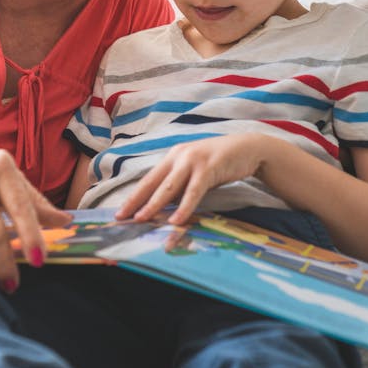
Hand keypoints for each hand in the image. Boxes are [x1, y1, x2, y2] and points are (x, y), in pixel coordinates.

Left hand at [114, 133, 277, 223]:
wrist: (248, 148)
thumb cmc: (219, 164)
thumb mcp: (195, 173)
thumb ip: (180, 186)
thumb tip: (163, 208)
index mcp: (172, 158)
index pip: (148, 180)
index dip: (133, 197)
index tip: (120, 212)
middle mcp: (178, 156)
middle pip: (152, 183)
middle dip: (136, 201)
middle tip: (121, 217)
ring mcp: (193, 160)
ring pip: (169, 187)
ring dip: (154, 204)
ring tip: (142, 219)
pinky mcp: (209, 167)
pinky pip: (194, 190)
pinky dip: (184, 206)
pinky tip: (176, 219)